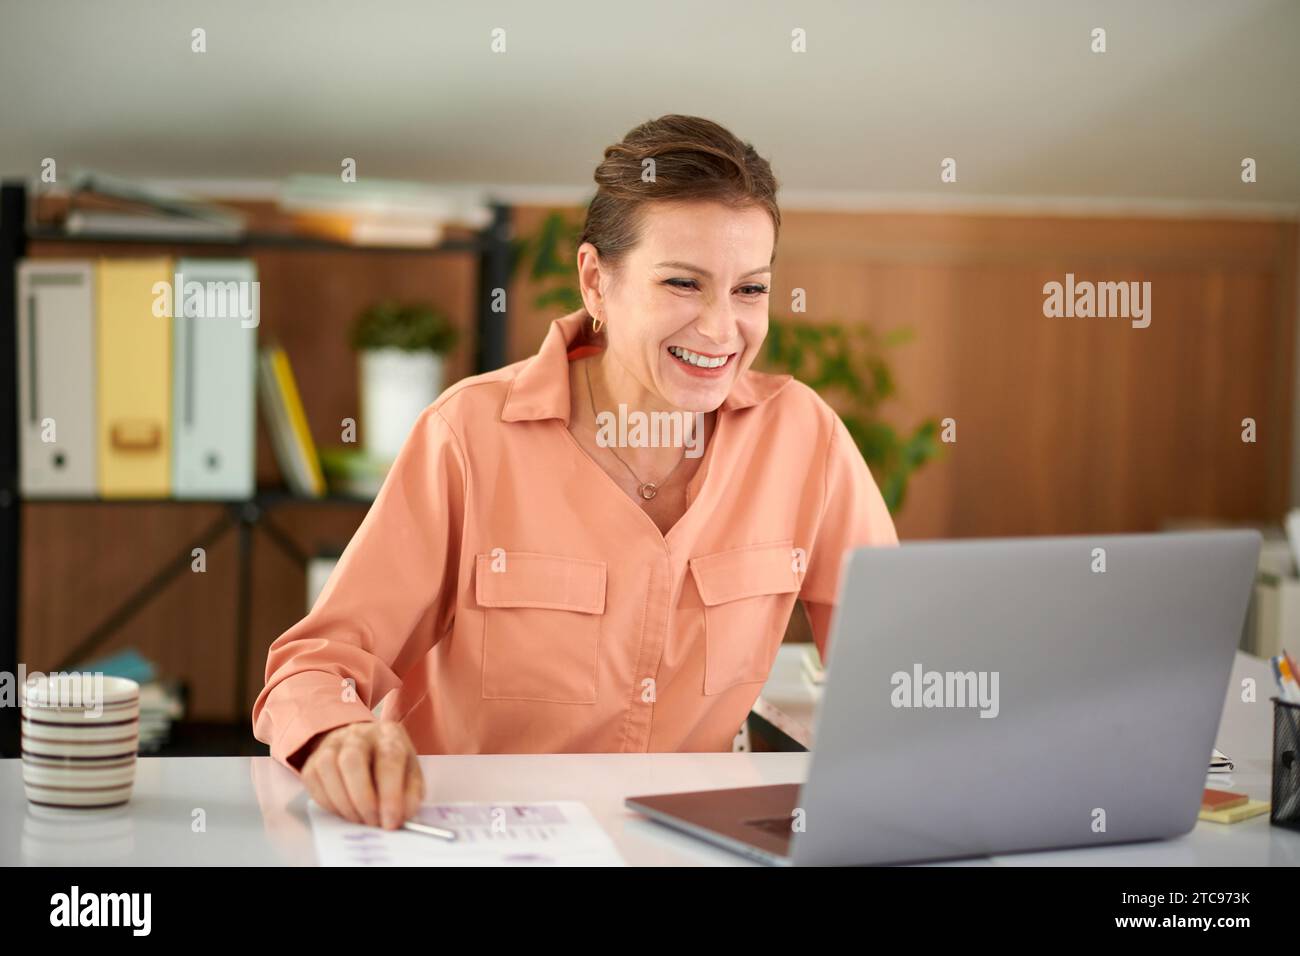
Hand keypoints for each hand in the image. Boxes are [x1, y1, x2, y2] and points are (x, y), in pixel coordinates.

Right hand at [300, 722, 423, 828]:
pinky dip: (329, 803)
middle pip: (352, 760)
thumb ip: (410, 795)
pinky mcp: (313, 760)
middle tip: (372, 822)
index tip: (391, 822)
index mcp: (388, 734)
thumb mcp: (409, 774)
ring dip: (344, 803)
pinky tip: (344, 811)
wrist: (362, 747)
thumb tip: (398, 817)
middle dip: (362, 799)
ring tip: (359, 819)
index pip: (389, 758)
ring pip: (328, 768)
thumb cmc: (389, 764)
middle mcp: (358, 734)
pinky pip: (314, 782)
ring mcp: (332, 745)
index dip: (390, 794)